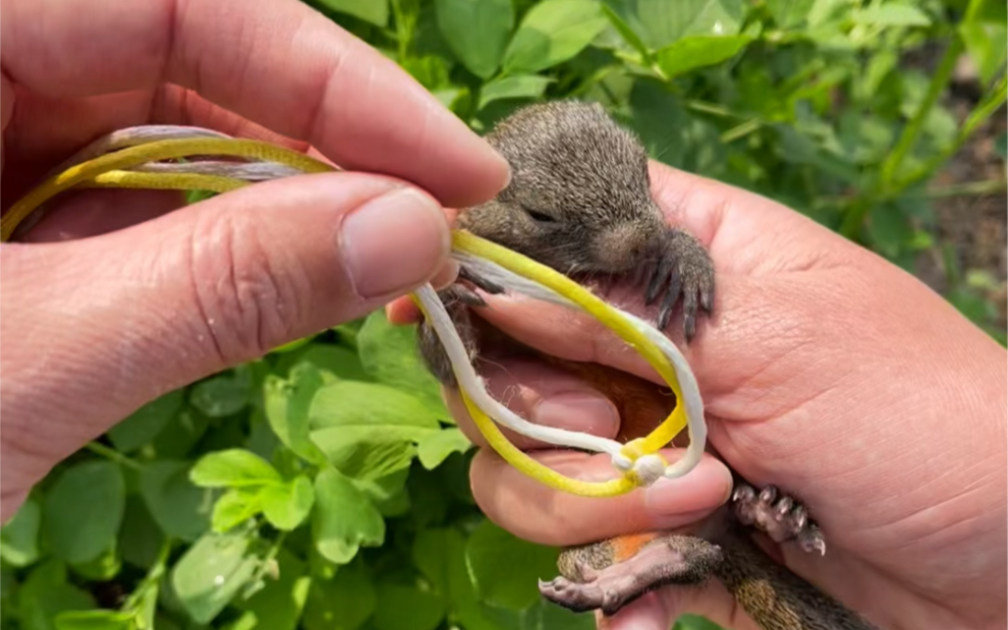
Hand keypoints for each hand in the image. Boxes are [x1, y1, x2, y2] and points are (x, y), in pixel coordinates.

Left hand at [0, 0, 509, 520]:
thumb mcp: (14, 369)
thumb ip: (218, 287)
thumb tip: (411, 230)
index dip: (334, 77)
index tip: (454, 167)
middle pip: (178, 57)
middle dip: (321, 145)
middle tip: (429, 226)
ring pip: (165, 134)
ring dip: (280, 203)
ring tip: (376, 263)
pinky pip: (128, 202)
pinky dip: (215, 248)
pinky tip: (283, 281)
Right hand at [390, 162, 1006, 629]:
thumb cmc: (917, 417)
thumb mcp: (776, 338)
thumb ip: (627, 308)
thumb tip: (492, 278)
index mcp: (683, 257)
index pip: (546, 239)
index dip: (478, 269)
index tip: (423, 310)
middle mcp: (649, 341)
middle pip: (508, 362)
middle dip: (542, 416)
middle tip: (620, 436)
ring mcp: (650, 435)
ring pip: (527, 465)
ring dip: (592, 505)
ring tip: (703, 512)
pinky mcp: (663, 521)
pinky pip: (585, 551)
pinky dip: (615, 583)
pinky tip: (667, 606)